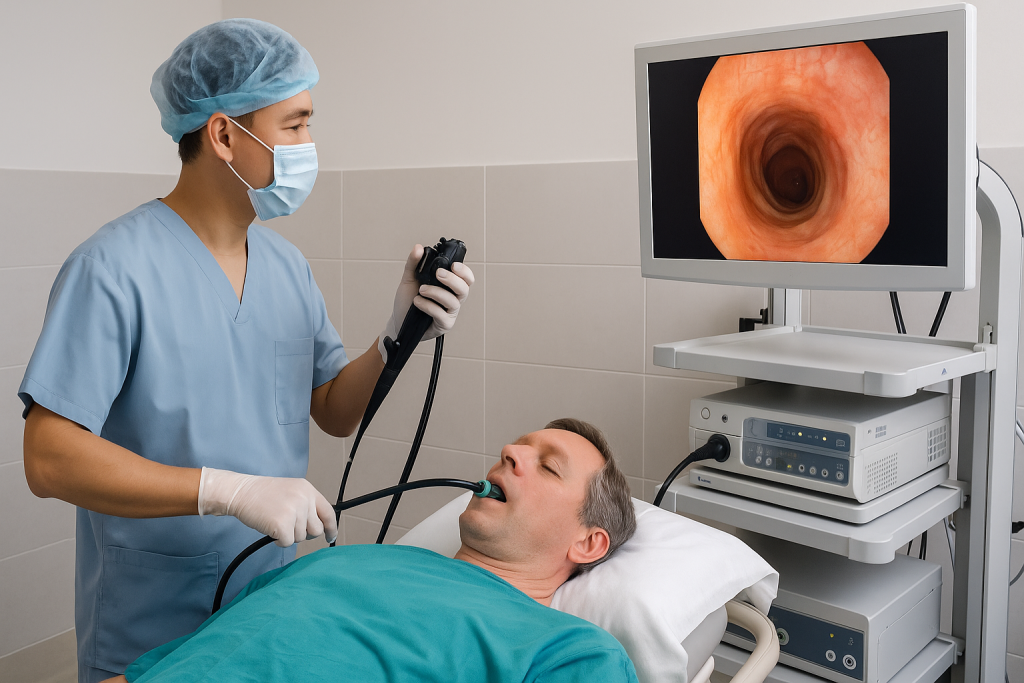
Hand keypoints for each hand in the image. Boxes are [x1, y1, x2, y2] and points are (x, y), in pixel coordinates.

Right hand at [198, 468, 337, 546]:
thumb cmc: (263, 494)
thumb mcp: (292, 491)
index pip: (328, 512)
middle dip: (304, 533)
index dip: (331, 527)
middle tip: (290, 528)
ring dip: (289, 535)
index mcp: (308, 490)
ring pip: (301, 538)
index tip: (331, 536)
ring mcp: (294, 511)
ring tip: (276, 522)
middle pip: (316, 530)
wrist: (241, 492)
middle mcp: (304, 499)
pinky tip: (271, 529)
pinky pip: (288, 543)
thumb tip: (319, 526)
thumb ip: (306, 504)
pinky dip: (279, 541)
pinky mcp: (282, 524)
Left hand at [378, 244, 474, 362]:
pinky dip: (429, 306)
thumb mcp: (409, 279)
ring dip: (437, 292)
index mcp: (450, 287)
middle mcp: (453, 299)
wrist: (398, 320)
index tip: (453, 265)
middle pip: (464, 289)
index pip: (466, 278)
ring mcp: (449, 313)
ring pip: (453, 302)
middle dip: (453, 280)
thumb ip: (414, 263)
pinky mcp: (443, 325)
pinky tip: (417, 302)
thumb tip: (419, 247)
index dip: (464, 271)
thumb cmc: (408, 300)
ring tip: (421, 289)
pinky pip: (442, 315)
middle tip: (438, 273)